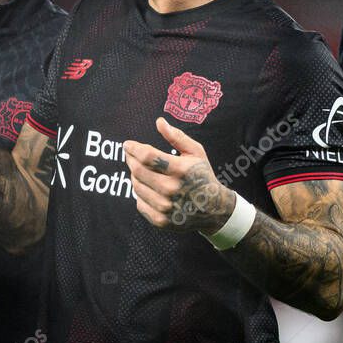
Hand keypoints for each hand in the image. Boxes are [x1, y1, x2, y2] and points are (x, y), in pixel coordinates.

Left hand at [124, 117, 234, 233]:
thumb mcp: (195, 152)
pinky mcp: (161, 220)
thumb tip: (159, 122)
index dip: (133, 148)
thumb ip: (177, 136)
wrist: (214, 209)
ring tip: (141, 171)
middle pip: (137, 170)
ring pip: (136, 186)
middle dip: (130, 159)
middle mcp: (172, 189)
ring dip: (134, 176)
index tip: (127, 144)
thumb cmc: (202, 176)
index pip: (147, 156)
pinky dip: (140, 193)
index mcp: (180, 170)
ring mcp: (166, 207)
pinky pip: (139, 203)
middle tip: (130, 155)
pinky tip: (148, 188)